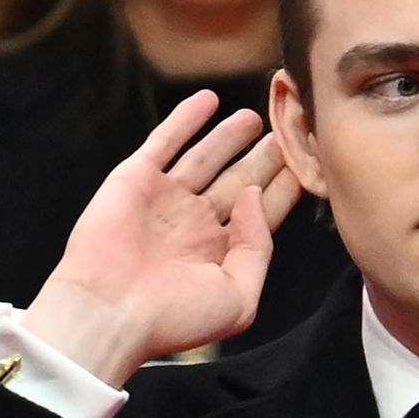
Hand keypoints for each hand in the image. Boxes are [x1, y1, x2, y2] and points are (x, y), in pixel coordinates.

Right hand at [21, 90, 305, 386]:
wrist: (110, 313)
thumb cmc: (174, 317)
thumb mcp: (239, 297)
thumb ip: (259, 246)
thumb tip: (256, 195)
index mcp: (220, 254)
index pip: (261, 213)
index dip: (283, 189)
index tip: (308, 164)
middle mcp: (194, 225)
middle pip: (239, 181)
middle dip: (264, 158)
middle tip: (290, 130)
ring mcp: (165, 199)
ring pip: (206, 157)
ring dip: (230, 136)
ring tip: (256, 117)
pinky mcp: (136, 179)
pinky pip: (165, 141)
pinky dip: (186, 119)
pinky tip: (209, 100)